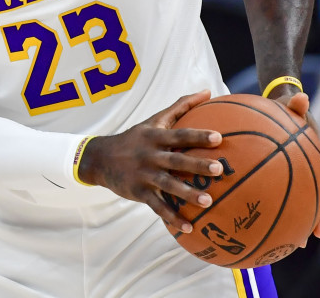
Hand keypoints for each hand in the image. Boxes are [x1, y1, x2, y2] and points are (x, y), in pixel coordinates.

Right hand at [78, 91, 223, 233]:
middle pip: (176, 160)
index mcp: (155, 137)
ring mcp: (144, 175)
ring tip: (208, 201)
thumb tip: (207, 91)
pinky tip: (189, 227)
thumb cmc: (135, 138)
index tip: (218, 138)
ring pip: (168, 185)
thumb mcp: (154, 121)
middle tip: (219, 169)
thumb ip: (181, 107)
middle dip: (197, 165)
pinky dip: (172, 217)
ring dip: (188, 194)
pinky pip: (157, 207)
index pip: (179, 135)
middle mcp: (150, 155)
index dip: (198, 136)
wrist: (100, 158)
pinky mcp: (138, 193)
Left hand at [275, 91, 319, 239]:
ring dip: (307, 221)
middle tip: (316, 233)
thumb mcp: (291, 103)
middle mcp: (317, 165)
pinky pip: (291, 196)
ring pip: (309, 201)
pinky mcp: (292, 176)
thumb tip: (301, 96)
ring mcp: (306, 172)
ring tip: (300, 241)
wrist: (283, 106)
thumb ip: (296, 103)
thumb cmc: (287, 106)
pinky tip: (273, 226)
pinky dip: (286, 210)